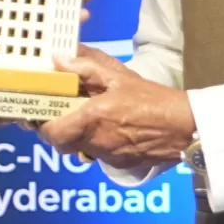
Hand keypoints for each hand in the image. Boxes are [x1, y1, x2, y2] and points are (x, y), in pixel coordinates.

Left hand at [39, 48, 195, 171]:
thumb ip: (86, 68)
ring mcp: (106, 155)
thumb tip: (59, 59)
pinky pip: (95, 153)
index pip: (51, 133)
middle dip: (55, 129)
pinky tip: (105, 127)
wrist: (184, 127)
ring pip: (76, 149)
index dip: (41, 125)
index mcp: (91, 119)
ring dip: (74, 135)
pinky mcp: (117, 163)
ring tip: (83, 116)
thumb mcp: (119, 77)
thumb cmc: (152, 99)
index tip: (39, 112)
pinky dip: (93, 142)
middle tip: (59, 112)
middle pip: (60, 143)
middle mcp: (95, 141)